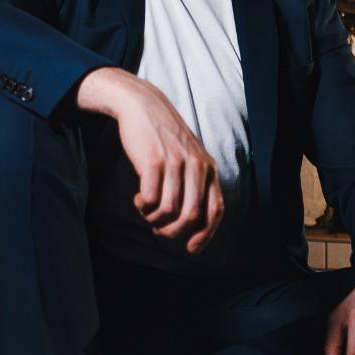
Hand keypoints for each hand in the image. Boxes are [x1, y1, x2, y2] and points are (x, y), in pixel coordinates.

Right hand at [75, 67, 223, 254]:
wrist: (143, 105)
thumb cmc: (164, 138)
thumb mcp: (189, 157)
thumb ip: (194, 184)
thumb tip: (189, 223)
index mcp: (209, 168)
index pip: (215, 210)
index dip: (205, 234)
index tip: (191, 248)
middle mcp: (197, 167)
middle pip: (191, 216)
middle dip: (173, 232)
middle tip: (158, 230)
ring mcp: (176, 163)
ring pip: (168, 211)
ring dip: (153, 219)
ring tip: (146, 210)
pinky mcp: (153, 161)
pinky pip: (151, 199)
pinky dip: (143, 206)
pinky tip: (139, 199)